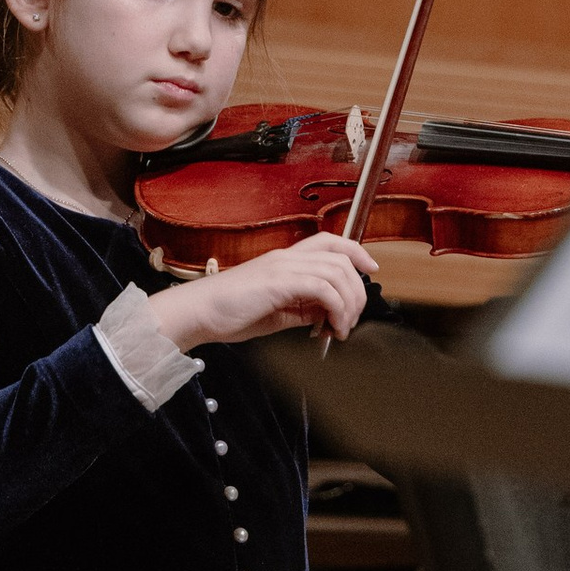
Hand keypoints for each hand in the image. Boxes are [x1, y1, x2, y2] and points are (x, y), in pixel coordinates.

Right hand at [156, 233, 371, 349]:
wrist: (198, 313)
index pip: (329, 242)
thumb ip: (304, 307)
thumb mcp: (277, 311)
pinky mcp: (278, 282)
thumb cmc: (229, 313)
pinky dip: (336, 309)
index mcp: (285, 261)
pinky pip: (323, 289)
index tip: (371, 269)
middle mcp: (286, 258)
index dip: (356, 251)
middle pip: (341, 258)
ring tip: (342, 328)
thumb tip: (330, 313)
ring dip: (349, 304)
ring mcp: (282, 267)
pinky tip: (331, 327)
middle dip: (358, 290)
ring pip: (336, 272)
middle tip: (352, 320)